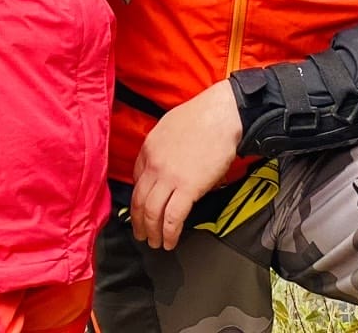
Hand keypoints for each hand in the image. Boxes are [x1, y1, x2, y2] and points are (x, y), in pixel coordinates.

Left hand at [130, 81, 243, 250]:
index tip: (141, 210)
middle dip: (137, 222)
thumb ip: (161, 149)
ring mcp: (169, 177)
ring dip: (152, 232)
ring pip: (151, 212)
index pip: (136, 180)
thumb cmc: (201, 118)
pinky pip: (172, 217)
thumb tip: (166, 167)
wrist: (221, 115)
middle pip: (138, 200)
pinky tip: (170, 242)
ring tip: (155, 243)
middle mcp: (153, 165)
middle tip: (140, 235)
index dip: (138, 199)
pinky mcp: (188, 188)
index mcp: (148, 149)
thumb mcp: (169, 128)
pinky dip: (169, 233)